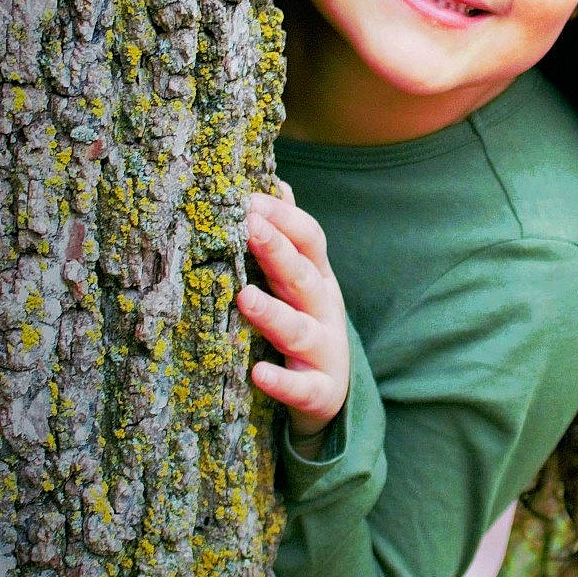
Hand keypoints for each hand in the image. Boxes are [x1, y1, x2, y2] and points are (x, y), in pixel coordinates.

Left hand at [236, 183, 350, 453]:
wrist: (332, 393)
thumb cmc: (304, 321)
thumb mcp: (301, 279)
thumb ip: (288, 236)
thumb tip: (275, 183)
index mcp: (317, 277)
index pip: (310, 239)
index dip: (284, 218)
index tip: (249, 199)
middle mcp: (324, 309)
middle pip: (303, 276)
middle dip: (278, 251)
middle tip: (249, 227)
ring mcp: (323, 350)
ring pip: (300, 329)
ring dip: (273, 313)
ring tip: (245, 298)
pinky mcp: (319, 391)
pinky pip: (302, 388)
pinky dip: (282, 381)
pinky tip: (257, 373)